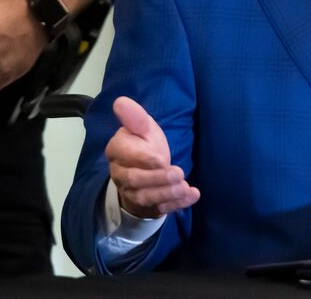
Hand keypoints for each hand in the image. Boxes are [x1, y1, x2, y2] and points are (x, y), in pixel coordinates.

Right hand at [106, 96, 199, 217]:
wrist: (146, 168)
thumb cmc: (145, 143)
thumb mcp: (143, 127)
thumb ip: (134, 117)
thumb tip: (120, 101)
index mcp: (117, 151)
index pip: (126, 156)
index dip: (144, 159)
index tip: (161, 159)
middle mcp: (120, 174)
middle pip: (134, 180)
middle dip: (157, 179)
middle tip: (178, 173)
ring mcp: (131, 192)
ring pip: (145, 197)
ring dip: (166, 194)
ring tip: (184, 187)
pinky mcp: (146, 206)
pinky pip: (159, 208)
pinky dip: (176, 204)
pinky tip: (192, 195)